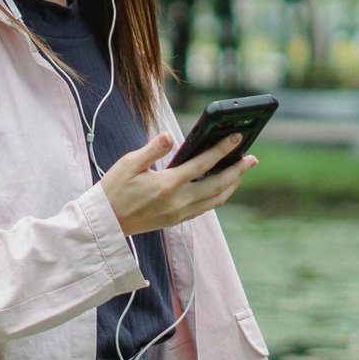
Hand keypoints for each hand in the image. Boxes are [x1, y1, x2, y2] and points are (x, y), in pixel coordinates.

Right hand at [98, 131, 258, 236]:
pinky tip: (221, 186)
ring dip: (232, 185)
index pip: (202, 164)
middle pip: (218, 184)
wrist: (105, 223)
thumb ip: (151, 149)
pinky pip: (206, 208)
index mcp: (166, 184)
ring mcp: (179, 213)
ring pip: (216, 199)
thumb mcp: (128, 164)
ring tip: (241, 172)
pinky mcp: (177, 220)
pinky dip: (218, 196)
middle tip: (253, 158)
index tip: (237, 138)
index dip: (222, 149)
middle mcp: (177, 201)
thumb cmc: (113, 190)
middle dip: (238, 171)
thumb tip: (168, 136)